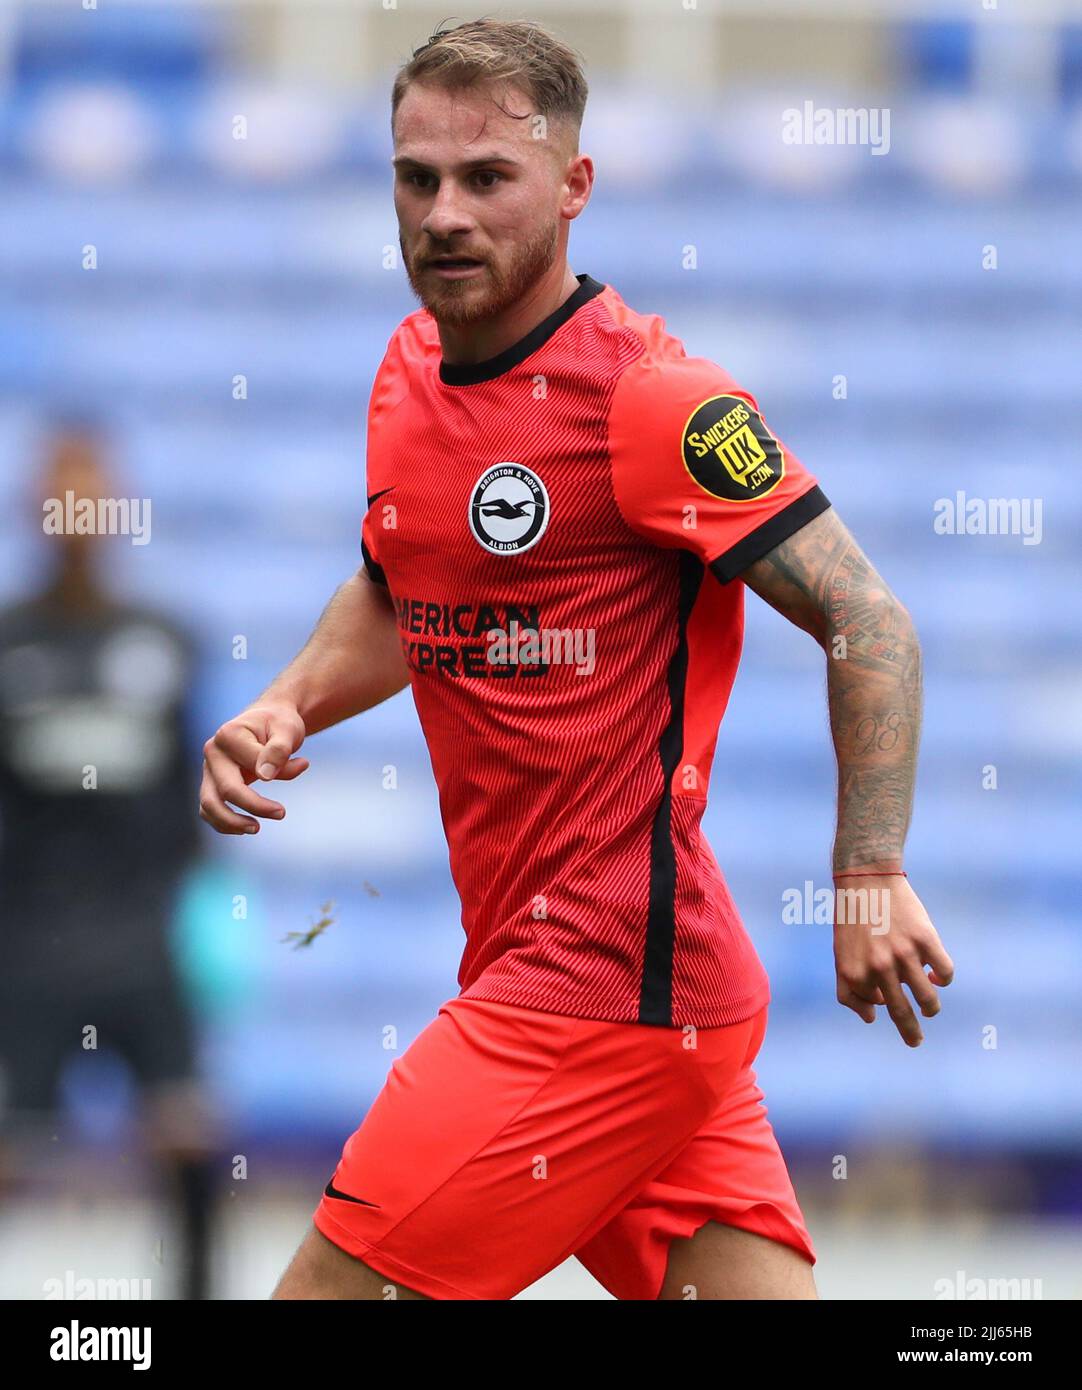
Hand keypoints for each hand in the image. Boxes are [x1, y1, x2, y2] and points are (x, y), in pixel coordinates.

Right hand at [199, 701, 308, 833]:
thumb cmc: (279, 723)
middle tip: (282, 813)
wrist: (268, 720)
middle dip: (254, 806)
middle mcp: (212, 752)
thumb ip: (279, 749)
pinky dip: (223, 823)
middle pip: (225, 789)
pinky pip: (209, 810)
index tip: (303, 763)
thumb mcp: (287, 728)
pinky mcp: (211, 783)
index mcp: (228, 735)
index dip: (279, 772)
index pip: (252, 765)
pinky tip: (246, 827)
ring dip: (231, 822)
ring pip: (209, 805)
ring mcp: (208, 770)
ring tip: (256, 829)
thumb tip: (266, 775)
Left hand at [833, 875, 953, 1046]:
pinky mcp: (926, 940)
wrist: (867, 880)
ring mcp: (904, 955)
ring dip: (931, 1009)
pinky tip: (936, 977)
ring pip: (928, 1000)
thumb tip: (872, 1018)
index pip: (875, 1006)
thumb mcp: (840, 955)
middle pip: (902, 1013)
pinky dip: (943, 980)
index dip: (881, 1004)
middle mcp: (879, 968)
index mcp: (856, 973)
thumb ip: (848, 991)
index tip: (885, 1000)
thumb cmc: (853, 920)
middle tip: (915, 1042)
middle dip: (911, 1034)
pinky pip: (945, 974)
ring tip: (930, 1009)